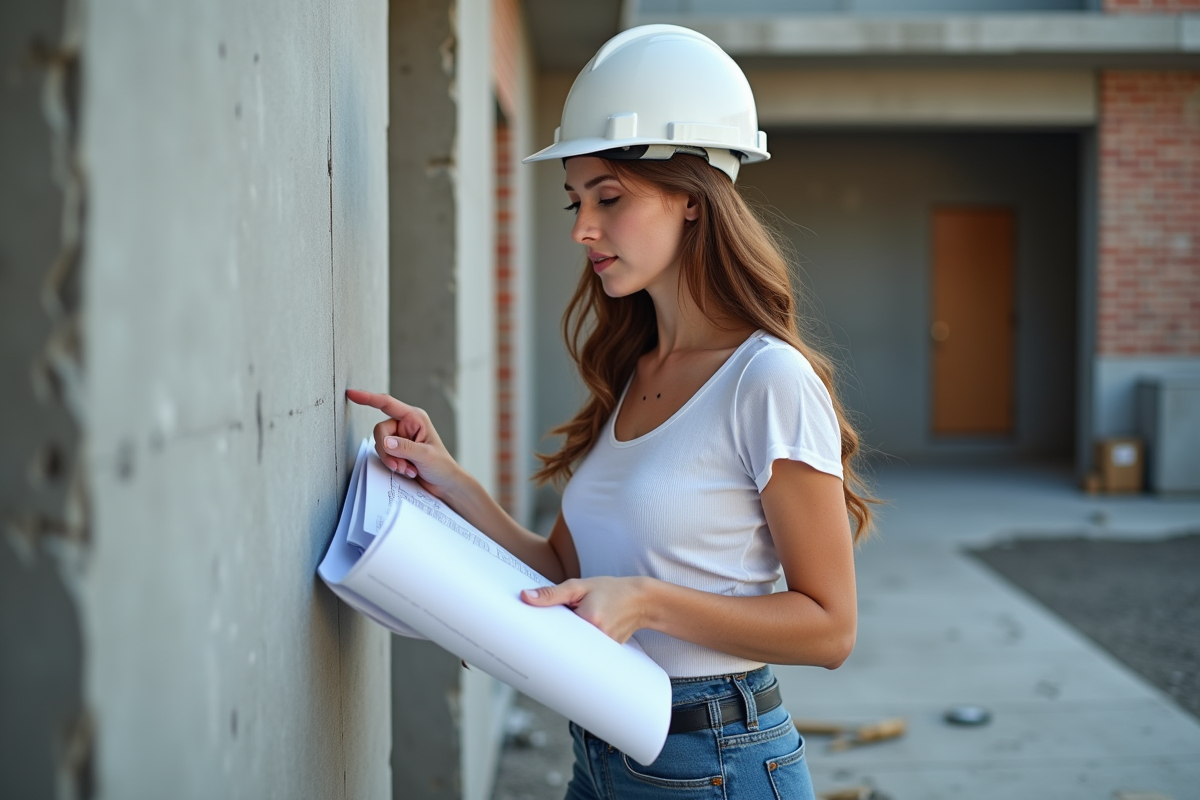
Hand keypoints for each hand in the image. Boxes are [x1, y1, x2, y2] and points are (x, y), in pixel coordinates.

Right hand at [345, 389, 461, 498]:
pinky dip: (393, 464)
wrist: (445, 484)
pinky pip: (383, 454)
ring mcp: (399, 438)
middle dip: (387, 451)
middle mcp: (405, 425)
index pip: (387, 404)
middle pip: (380, 431)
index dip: (368, 398)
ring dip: (391, 460)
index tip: (351, 393)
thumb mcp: (426, 456)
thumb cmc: (442, 466)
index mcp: (414, 417)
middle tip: (401, 465)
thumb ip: (405, 448)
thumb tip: (385, 442)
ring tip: (408, 469)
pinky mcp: (396, 450)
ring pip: (380, 444)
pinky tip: (408, 470)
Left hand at [521, 577, 649, 643]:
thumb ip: (552, 593)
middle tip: (548, 632)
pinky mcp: (608, 652)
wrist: (640, 600)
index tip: (529, 633)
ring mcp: (604, 647)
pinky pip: (587, 651)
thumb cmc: (611, 589)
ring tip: (567, 630)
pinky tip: (580, 636)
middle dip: (555, 637)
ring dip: (568, 640)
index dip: (543, 631)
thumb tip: (526, 597)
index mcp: (588, 618)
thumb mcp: (580, 586)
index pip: (555, 631)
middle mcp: (598, 636)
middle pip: (564, 642)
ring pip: (575, 648)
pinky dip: (581, 643)